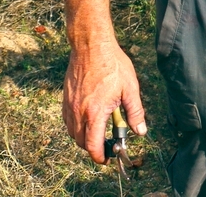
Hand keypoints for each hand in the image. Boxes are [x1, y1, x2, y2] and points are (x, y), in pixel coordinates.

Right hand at [62, 36, 146, 163]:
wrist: (91, 45)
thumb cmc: (112, 64)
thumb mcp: (130, 88)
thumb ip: (135, 112)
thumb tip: (140, 131)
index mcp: (95, 113)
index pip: (93, 146)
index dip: (100, 157)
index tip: (107, 159)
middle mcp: (79, 112)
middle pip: (81, 143)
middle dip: (93, 148)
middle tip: (107, 145)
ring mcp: (70, 105)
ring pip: (73, 133)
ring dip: (84, 138)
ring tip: (99, 132)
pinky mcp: (65, 98)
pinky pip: (68, 121)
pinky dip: (76, 127)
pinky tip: (88, 119)